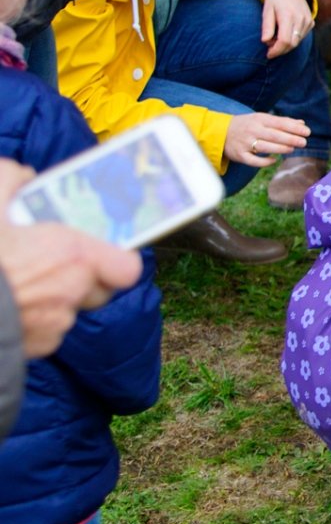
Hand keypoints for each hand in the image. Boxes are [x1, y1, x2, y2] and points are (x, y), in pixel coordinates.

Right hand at [0, 160, 140, 356]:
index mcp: (72, 256)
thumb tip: (21, 175)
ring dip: (52, 297)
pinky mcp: (33, 348)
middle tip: (53, 261)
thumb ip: (9, 179)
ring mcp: (53, 325)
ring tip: (19, 280)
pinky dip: (31, 319)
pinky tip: (6, 302)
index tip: (96, 248)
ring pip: (67, 310)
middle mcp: (71, 293)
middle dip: (81, 277)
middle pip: (98, 289)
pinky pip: (43, 332)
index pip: (126, 267)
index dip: (116, 259)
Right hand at [225, 113, 310, 167]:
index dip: (294, 127)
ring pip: (265, 147)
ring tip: (292, 149)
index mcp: (259, 120)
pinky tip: (274, 160)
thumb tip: (301, 124)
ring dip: (280, 148)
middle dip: (290, 139)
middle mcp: (252, 130)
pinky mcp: (239, 155)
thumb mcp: (261, 119)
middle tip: (304, 142)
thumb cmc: (247, 125)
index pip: (279, 123)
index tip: (307, 131)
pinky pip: (254, 161)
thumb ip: (281, 121)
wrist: (219, 132)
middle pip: (274, 135)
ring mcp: (245, 143)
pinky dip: (264, 161)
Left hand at [261, 0, 314, 59]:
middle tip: (271, 48)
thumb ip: (267, 26)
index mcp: (288, 15)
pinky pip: (302, 37)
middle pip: (292, 44)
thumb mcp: (267, 10)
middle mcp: (300, 19)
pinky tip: (286, 33)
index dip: (276, 50)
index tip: (268, 54)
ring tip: (276, 39)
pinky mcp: (311, 23)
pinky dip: (293, 39)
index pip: (284, 40)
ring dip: (286, 45)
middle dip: (281, 50)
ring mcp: (308, 21)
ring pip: (297, 42)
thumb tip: (265, 41)